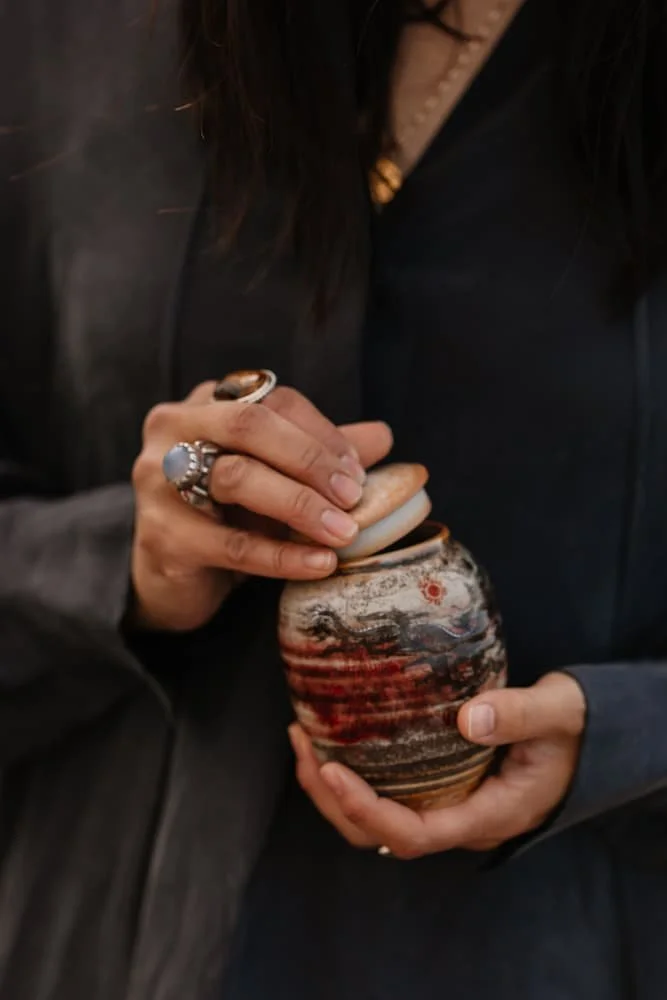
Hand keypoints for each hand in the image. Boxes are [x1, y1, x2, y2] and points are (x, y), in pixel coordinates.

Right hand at [131, 381, 392, 630]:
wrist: (173, 579)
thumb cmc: (227, 515)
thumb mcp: (277, 479)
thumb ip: (320, 454)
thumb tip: (383, 435)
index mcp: (206, 404)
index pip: (272, 399)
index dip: (321, 431)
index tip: (358, 468)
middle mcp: (173, 430)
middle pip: (248, 424)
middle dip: (310, 459)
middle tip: (354, 495)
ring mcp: (158, 481)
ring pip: (236, 478)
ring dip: (300, 504)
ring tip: (344, 531)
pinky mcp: (162, 536)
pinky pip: (232, 543)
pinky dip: (282, 555)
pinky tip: (320, 563)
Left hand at [290, 672, 585, 857]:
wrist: (582, 734)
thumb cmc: (572, 727)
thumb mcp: (556, 713)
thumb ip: (518, 715)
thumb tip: (467, 719)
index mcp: (488, 816)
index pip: (415, 834)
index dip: (365, 809)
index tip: (328, 770)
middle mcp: (459, 820)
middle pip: (379, 834)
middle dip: (330, 798)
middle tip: (301, 743)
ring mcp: (446, 806)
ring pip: (375, 820)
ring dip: (330, 787)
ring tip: (302, 736)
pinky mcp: (437, 787)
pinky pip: (385, 792)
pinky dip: (351, 771)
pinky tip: (332, 734)